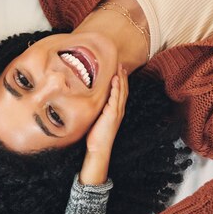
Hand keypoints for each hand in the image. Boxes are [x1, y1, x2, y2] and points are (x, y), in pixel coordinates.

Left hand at [80, 64, 127, 184]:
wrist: (98, 148)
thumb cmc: (96, 136)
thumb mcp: (96, 120)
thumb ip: (96, 111)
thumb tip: (89, 103)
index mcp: (115, 111)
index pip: (120, 93)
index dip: (120, 82)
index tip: (118, 71)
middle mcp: (118, 110)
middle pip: (123, 90)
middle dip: (123, 77)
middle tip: (121, 65)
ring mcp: (117, 112)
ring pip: (121, 92)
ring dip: (121, 79)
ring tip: (120, 69)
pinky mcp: (112, 114)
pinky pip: (116, 98)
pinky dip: (116, 88)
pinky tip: (115, 80)